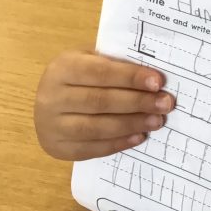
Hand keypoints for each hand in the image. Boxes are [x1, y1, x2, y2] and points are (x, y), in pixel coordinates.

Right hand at [34, 49, 174, 160]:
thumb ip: (115, 66)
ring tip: (157, 121)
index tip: (158, 82)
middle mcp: (52, 97)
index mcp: (63, 68)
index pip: (100, 72)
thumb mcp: (90, 61)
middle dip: (137, 103)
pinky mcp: (57, 148)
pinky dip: (118, 143)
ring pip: (96, 127)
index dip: (130, 77)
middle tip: (165, 104)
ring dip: (131, 124)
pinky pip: (91, 149)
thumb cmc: (77, 78)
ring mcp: (51, 125)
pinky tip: (139, 137)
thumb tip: (153, 80)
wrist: (45, 104)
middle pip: (100, 101)